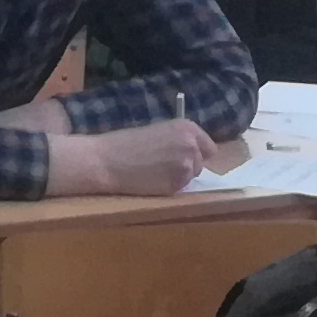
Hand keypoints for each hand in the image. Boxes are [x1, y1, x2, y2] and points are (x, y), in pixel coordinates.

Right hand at [49, 118, 211, 196]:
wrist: (107, 160)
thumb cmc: (126, 143)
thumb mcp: (158, 131)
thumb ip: (179, 140)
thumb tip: (194, 153)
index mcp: (187, 128)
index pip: (209, 147)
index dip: (198, 153)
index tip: (185, 157)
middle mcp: (191, 146)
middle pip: (201, 164)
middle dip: (187, 166)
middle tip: (163, 165)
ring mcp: (185, 167)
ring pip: (190, 177)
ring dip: (177, 177)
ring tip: (154, 172)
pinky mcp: (176, 185)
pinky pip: (179, 189)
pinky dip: (168, 187)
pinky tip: (151, 180)